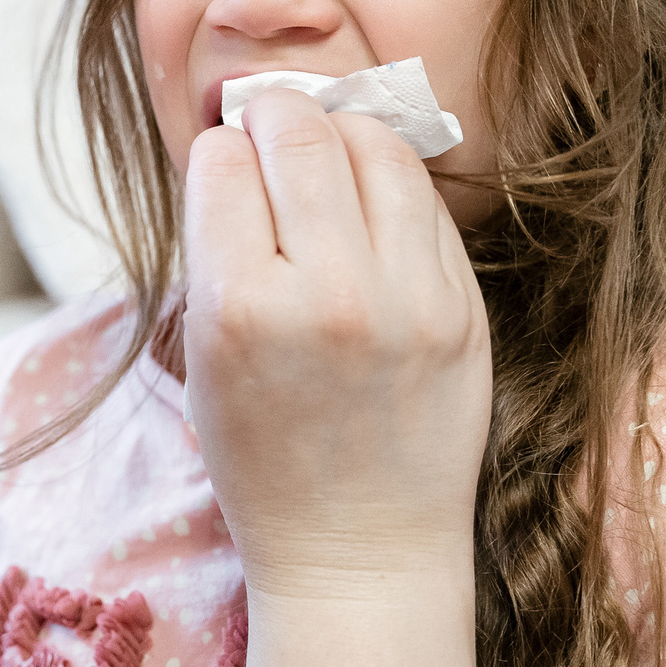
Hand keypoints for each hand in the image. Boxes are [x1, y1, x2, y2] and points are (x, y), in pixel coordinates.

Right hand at [182, 91, 490, 599]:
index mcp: (239, 310)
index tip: (225, 170)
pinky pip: (425, 202)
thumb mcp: (202, 358)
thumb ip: (218, 252)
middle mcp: (326, 295)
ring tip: (327, 160)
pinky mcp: (463, 309)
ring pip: (375, 146)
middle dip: (274, 117)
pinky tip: (372, 210)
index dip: (218, 155)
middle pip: (299, 132)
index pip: (222, 161)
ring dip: (341, 135)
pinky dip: (391, 187)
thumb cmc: (264, 456)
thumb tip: (242, 146)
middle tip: (271, 133)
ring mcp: (406, 300)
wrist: (359, 549)